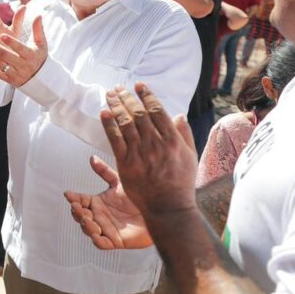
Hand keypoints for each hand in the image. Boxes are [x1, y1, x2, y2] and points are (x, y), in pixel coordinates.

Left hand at [0, 6, 46, 86]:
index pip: (19, 48)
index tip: (2, 35)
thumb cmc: (39, 57)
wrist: (41, 78)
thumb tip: (38, 15)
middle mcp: (23, 66)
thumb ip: (38, 30)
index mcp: (31, 56)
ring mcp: (15, 74)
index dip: (11, 42)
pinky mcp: (9, 80)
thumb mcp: (41, 44)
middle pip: (6, 56)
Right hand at [65, 155, 152, 249]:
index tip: (68, 194)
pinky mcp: (115, 241)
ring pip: (88, 229)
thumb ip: (104, 172)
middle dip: (76, 212)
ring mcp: (105, 229)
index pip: (80, 200)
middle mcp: (98, 216)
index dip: (73, 198)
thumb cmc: (137, 198)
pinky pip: (102, 244)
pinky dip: (97, 240)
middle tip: (76, 206)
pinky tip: (96, 233)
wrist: (156, 211)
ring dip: (85, 225)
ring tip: (86, 218)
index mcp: (97, 203)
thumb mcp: (119, 183)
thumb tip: (92, 158)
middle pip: (81, 216)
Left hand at [100, 83, 198, 218]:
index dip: (147, 96)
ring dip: (117, 105)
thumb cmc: (181, 183)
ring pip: (126, 123)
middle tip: (119, 87)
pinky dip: (109, 124)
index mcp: (173, 141)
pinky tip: (104, 112)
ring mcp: (140, 154)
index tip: (139, 86)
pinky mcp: (126, 164)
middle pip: (139, 114)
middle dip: (128, 97)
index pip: (158, 111)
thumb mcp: (190, 156)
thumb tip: (179, 115)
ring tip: (110, 94)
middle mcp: (156, 145)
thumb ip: (184, 134)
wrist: (169, 207)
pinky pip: (115, 140)